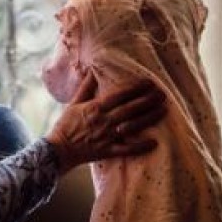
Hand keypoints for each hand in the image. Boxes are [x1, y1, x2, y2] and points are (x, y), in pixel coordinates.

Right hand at [45, 74, 163, 173]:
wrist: (58, 149)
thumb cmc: (66, 125)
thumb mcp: (74, 103)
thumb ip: (86, 88)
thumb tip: (93, 71)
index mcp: (96, 108)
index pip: (120, 95)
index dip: (136, 88)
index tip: (149, 82)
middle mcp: (104, 121)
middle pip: (130, 109)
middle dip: (148, 100)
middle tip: (163, 94)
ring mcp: (107, 136)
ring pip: (132, 126)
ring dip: (148, 118)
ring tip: (163, 110)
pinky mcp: (108, 151)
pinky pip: (127, 149)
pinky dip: (140, 146)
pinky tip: (154, 142)